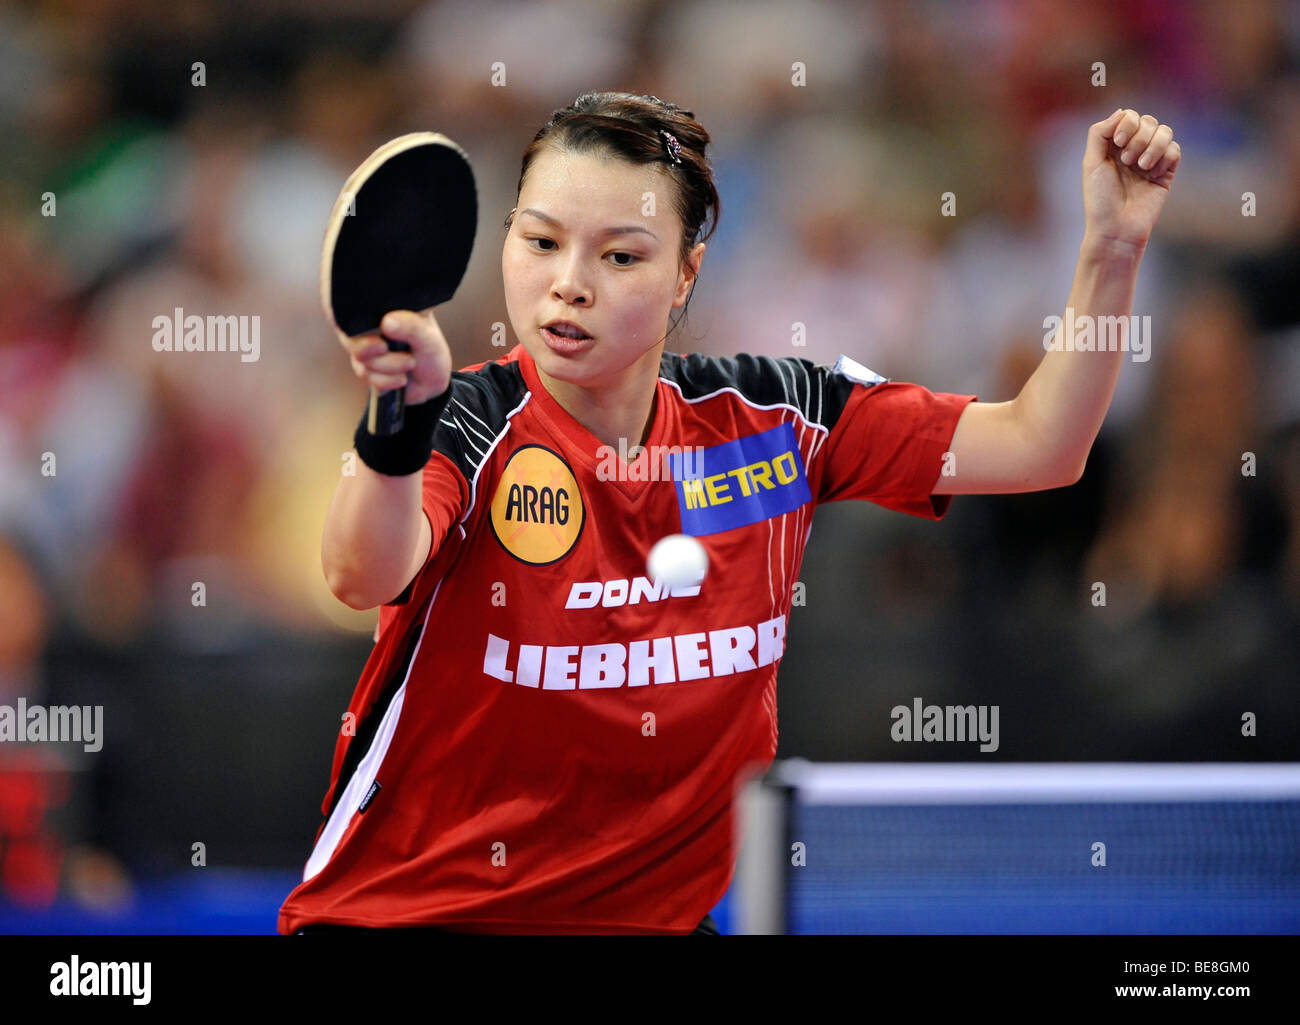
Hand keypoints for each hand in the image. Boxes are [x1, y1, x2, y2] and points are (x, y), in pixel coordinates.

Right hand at [338, 308, 452, 405]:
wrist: (432, 384)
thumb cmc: (431, 354)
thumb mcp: (428, 338)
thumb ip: (411, 327)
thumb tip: (386, 322)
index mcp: (384, 311)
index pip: (355, 308)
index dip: (355, 321)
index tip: (378, 337)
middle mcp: (369, 328)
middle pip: (351, 337)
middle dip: (372, 349)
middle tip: (388, 349)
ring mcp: (365, 348)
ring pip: (360, 359)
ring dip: (388, 367)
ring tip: (410, 363)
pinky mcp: (365, 368)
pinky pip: (366, 375)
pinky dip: (385, 381)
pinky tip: (401, 378)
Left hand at [1082, 108, 1180, 250]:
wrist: (1116, 227)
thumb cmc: (1100, 199)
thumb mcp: (1091, 163)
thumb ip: (1099, 134)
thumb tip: (1121, 111)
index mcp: (1114, 146)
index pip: (1129, 116)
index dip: (1127, 123)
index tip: (1118, 141)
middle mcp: (1133, 150)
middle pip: (1148, 121)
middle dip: (1138, 137)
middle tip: (1127, 160)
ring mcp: (1151, 160)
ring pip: (1165, 131)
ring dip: (1152, 146)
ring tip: (1140, 167)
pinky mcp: (1166, 172)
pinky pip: (1175, 150)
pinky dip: (1164, 158)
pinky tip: (1152, 174)